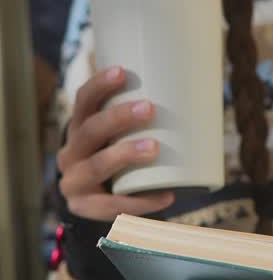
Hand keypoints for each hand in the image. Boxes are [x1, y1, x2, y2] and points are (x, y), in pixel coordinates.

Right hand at [57, 66, 174, 221]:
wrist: (98, 201)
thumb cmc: (119, 155)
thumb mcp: (119, 135)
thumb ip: (143, 116)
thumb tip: (194, 90)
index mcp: (79, 127)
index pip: (83, 101)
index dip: (99, 85)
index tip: (122, 72)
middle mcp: (71, 152)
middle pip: (90, 130)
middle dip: (119, 117)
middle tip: (149, 108)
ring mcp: (74, 182)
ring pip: (97, 166)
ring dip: (125, 154)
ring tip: (154, 148)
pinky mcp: (85, 208)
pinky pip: (112, 205)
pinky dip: (141, 201)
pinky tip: (165, 195)